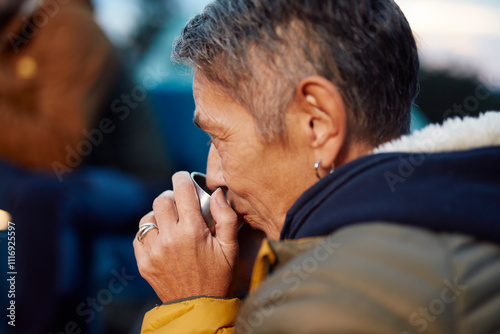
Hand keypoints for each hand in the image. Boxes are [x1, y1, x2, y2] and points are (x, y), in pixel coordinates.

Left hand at [133, 171, 238, 302]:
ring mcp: (154, 251)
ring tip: (170, 221)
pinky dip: (149, 232)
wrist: (200, 307)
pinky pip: (139, 236)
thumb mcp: (231, 247)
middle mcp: (170, 238)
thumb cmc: (219, 277)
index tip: (183, 178)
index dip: (182, 179)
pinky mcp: (144, 263)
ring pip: (148, 217)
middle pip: (161, 200)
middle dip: (171, 196)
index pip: (181, 190)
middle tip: (180, 203)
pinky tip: (161, 236)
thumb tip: (217, 193)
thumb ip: (226, 217)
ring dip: (159, 214)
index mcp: (193, 230)